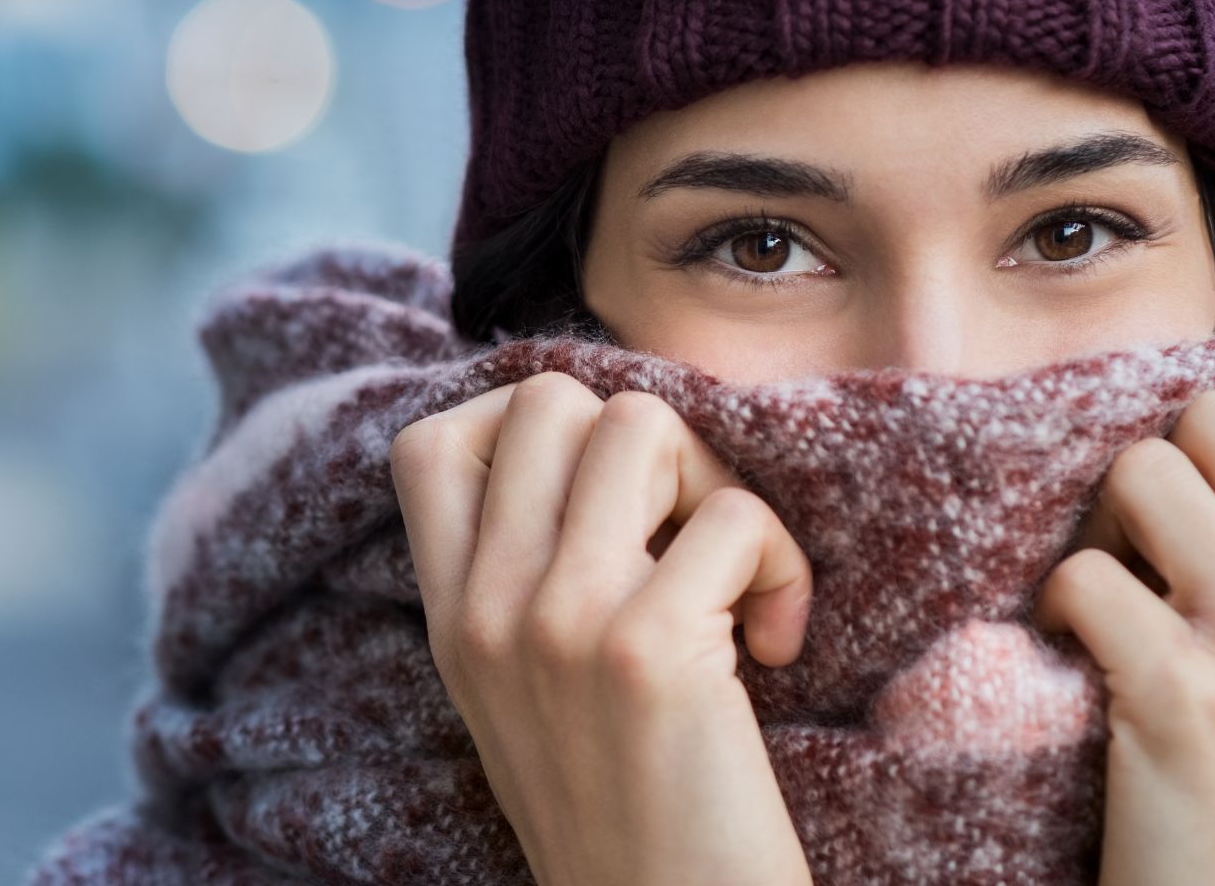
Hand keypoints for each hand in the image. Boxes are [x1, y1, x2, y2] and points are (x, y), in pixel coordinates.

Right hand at [388, 371, 816, 885]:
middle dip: (647, 445)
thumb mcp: (525, 695)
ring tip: (736, 580)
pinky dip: (782, 567)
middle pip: (552, 400)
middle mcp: (488, 610)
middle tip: (685, 536)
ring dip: (717, 485)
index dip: (528, 429)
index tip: (603, 498)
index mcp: (452, 621)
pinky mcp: (647, 649)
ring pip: (642, 424)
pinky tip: (776, 646)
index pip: (432, 444)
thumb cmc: (627, 815)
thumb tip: (601, 450)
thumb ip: (525, 584)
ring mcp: (559, 622)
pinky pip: (735, 516)